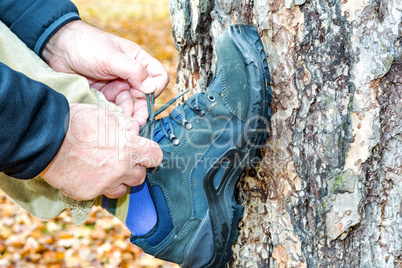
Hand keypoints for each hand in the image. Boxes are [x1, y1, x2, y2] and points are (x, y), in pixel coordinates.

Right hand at [40, 104, 162, 200]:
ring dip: (118, 181)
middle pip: (140, 176)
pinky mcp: (88, 194)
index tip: (144, 151)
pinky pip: (99, 194)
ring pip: (122, 189)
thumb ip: (126, 127)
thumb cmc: (77, 122)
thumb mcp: (108, 115)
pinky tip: (86, 174)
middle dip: (133, 168)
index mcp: (130, 148)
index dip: (150, 153)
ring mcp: (105, 185)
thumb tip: (133, 132)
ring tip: (104, 169)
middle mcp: (122, 170)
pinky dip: (96, 186)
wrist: (46, 138)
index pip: (156, 157)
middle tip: (120, 159)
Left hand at [42, 20, 168, 125]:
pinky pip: (115, 109)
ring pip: (131, 105)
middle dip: (142, 109)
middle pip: (145, 96)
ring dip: (128, 115)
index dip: (155, 88)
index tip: (141, 94)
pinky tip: (111, 121)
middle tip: (136, 122)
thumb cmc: (86, 45)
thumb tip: (152, 87)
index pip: (158, 77)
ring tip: (123, 124)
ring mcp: (117, 86)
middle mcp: (131, 75)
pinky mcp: (105, 96)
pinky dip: (115, 116)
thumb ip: (134, 71)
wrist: (57, 48)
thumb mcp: (112, 56)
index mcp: (138, 61)